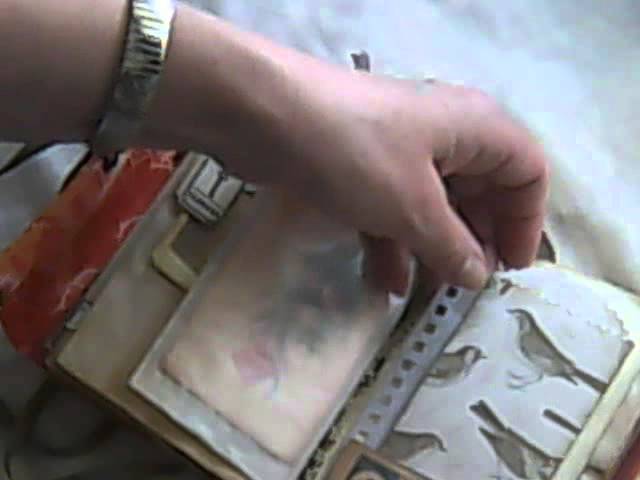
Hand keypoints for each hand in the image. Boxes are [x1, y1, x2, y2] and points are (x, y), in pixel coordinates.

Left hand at [223, 61, 548, 290]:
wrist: (261, 115)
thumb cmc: (352, 154)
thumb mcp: (411, 206)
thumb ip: (451, 246)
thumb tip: (479, 276)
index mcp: (475, 129)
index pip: (525, 172)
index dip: (525, 222)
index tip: (511, 269)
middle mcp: (443, 136)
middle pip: (479, 192)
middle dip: (474, 242)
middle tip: (466, 288)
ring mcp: (397, 151)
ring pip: (432, 207)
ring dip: (430, 250)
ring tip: (426, 295)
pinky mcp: (359, 167)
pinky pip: (390, 210)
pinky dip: (391, 244)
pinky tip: (383, 284)